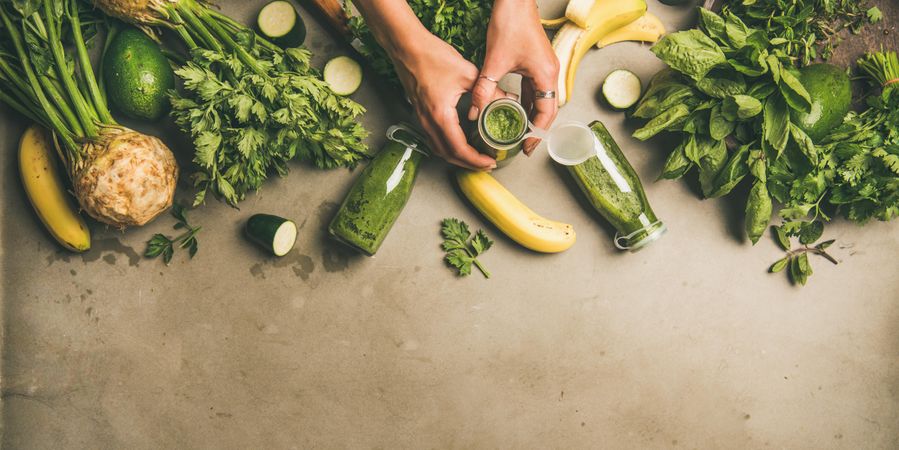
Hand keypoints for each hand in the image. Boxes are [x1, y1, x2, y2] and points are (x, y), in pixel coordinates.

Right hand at [393, 33, 505, 169]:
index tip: (489, 162)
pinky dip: (447, 147)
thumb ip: (488, 90)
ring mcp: (422, 119)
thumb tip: (507, 99)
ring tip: (474, 157)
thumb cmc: (432, 57)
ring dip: (457, 157)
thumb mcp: (467, 73)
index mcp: (441, 116)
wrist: (407, 47)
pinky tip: (458, 142)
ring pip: (439, 149)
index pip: (459, 149)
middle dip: (468, 164)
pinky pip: (433, 139)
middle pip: (448, 155)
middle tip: (486, 164)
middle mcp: (428, 122)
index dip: (476, 160)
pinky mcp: (420, 114)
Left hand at [468, 0, 559, 154]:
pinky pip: (534, 89)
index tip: (527, 148)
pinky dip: (526, 102)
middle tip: (522, 146)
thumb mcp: (494, 61)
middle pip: (547, 110)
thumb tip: (474, 112)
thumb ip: (484, 89)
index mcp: (545, 76)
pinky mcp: (536, 64)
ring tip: (517, 133)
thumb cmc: (510, 24)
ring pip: (541, 100)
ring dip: (530, 116)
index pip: (546, 114)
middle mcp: (550, 74)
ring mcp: (544, 69)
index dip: (537, 134)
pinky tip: (513, 111)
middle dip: (535, 129)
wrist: (515, 0)